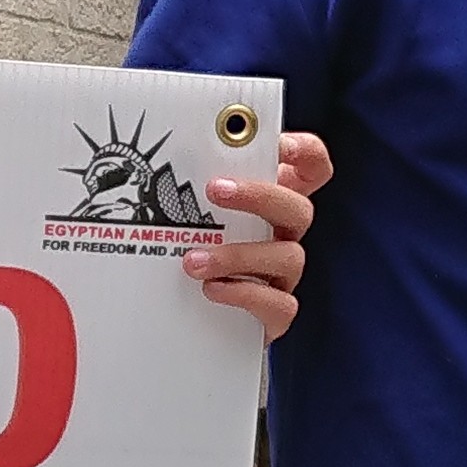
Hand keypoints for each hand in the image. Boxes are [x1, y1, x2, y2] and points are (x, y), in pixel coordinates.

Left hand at [183, 131, 331, 338]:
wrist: (182, 321)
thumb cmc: (182, 253)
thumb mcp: (185, 213)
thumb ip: (187, 185)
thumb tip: (155, 160)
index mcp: (269, 204)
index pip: (310, 169)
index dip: (304, 152)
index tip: (278, 144)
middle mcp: (283, 236)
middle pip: (299, 208)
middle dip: (259, 196)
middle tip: (216, 190)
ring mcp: (281, 276)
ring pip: (289, 257)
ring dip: (238, 255)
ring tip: (193, 261)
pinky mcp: (273, 314)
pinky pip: (279, 304)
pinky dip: (246, 295)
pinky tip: (211, 290)